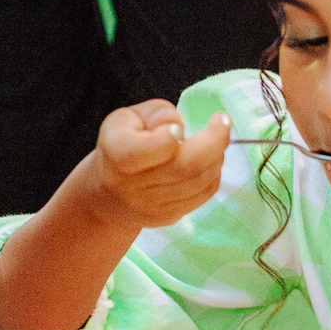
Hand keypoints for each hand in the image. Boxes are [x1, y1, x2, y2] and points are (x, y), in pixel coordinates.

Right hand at [90, 100, 232, 230]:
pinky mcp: (169, 217)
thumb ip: (154, 113)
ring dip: (217, 157)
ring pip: (200, 182)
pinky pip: (203, 195)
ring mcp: (153, 206)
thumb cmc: (121, 146)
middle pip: (187, 167)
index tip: (180, 123)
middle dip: (215, 141)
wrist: (108, 195)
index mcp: (119, 155)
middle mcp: (134, 186)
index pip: (154, 147)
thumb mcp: (126, 119)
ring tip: (215, 138)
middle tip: (222, 122)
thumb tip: (175, 121)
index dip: (173, 134)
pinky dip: (213, 173)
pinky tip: (210, 159)